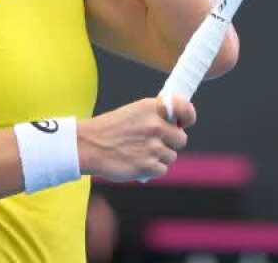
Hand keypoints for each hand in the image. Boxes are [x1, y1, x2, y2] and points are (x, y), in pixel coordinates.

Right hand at [77, 96, 196, 181]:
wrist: (89, 145)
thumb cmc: (111, 129)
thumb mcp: (134, 112)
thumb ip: (156, 116)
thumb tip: (177, 124)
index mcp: (152, 108)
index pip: (185, 108)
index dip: (189, 116)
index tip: (186, 122)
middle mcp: (155, 126)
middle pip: (181, 139)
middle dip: (171, 142)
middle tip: (154, 142)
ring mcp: (152, 147)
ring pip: (171, 156)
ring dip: (160, 157)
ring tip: (141, 153)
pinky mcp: (148, 166)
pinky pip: (162, 169)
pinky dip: (152, 169)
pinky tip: (139, 162)